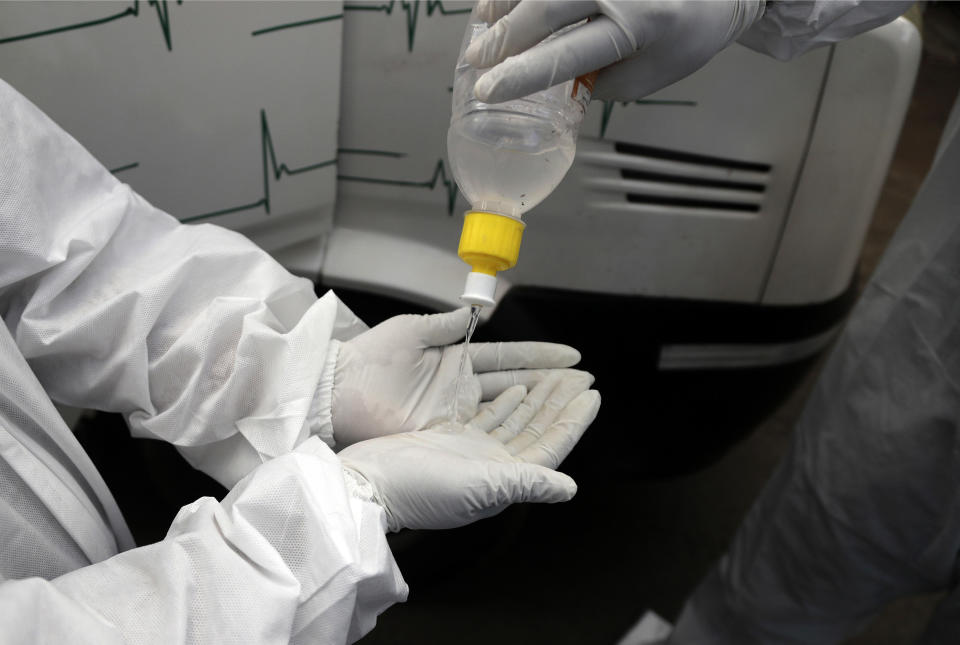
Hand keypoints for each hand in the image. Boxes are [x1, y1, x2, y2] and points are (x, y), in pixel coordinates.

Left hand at [331, 307, 581, 446]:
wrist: (337, 391)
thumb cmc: (369, 358)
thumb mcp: (412, 330)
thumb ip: (446, 324)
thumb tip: (474, 311)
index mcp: (456, 358)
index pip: (508, 356)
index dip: (540, 356)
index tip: (571, 355)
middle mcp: (461, 387)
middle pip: (516, 384)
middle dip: (551, 384)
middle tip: (584, 383)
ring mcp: (455, 413)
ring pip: (507, 409)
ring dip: (538, 406)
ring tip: (572, 403)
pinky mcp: (443, 434)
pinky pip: (484, 431)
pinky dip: (509, 429)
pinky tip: (534, 428)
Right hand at [338, 371, 599, 530]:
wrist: (370, 482)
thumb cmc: (421, 489)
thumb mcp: (482, 486)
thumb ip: (528, 483)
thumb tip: (569, 488)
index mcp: (505, 478)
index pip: (550, 445)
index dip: (574, 422)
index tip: (593, 397)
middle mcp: (493, 466)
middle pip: (536, 428)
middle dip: (559, 402)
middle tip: (582, 377)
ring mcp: (471, 451)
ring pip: (515, 419)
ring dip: (537, 397)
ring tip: (556, 376)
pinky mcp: (450, 439)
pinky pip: (488, 416)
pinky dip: (505, 402)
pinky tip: (517, 387)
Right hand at [465, 0, 763, 102]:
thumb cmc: (685, 34)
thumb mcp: (647, 75)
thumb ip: (596, 80)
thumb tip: (543, 80)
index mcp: (644, 25)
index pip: (568, 54)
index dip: (521, 74)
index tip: (486, 90)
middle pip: (546, 6)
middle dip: (503, 36)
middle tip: (475, 59)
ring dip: (503, 2)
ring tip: (483, 26)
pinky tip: (501, 1)